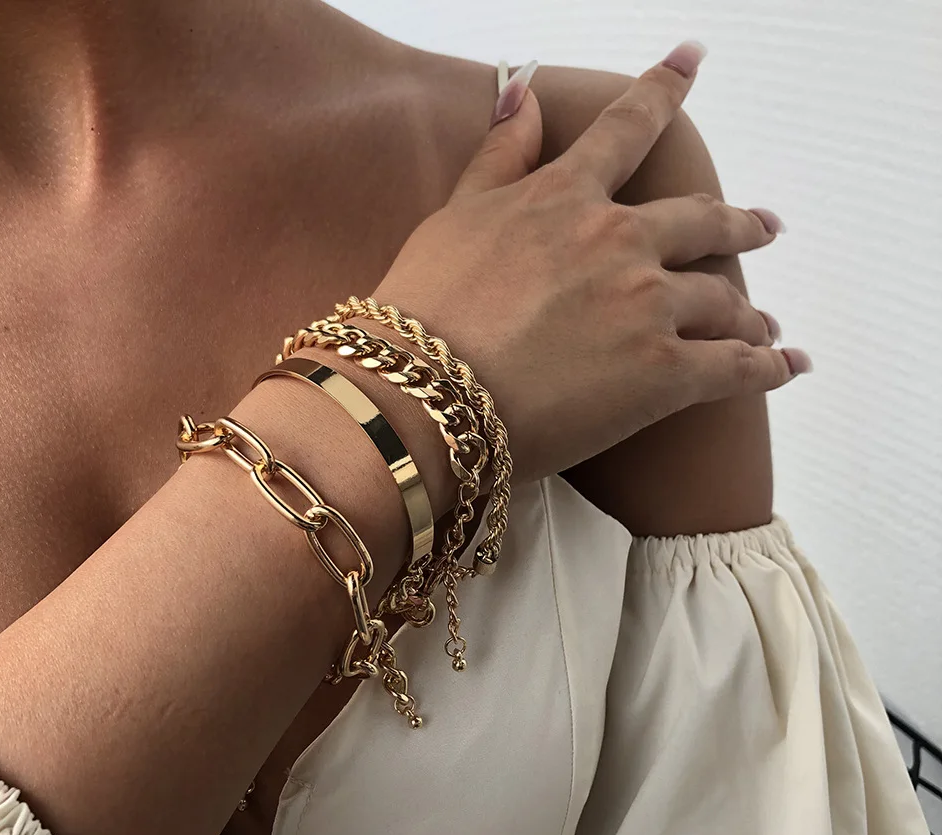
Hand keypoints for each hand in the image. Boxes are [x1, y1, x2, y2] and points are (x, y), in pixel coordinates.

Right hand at [372, 42, 809, 483]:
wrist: (425, 396)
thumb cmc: (425, 312)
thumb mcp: (453, 218)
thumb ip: (499, 156)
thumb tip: (526, 90)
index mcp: (566, 199)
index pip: (626, 130)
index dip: (662, 90)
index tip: (691, 60)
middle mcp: (618, 242)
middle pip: (702, 221)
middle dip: (739, 223)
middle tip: (763, 226)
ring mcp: (648, 306)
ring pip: (724, 299)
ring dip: (749, 312)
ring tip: (765, 326)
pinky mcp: (664, 374)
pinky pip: (736, 367)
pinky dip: (767, 367)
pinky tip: (786, 367)